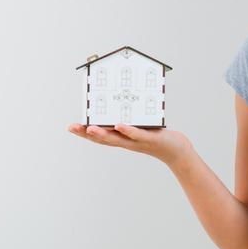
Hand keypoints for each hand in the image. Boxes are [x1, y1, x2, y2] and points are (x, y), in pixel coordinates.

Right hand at [67, 122, 192, 166]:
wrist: (176, 150)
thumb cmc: (157, 136)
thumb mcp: (141, 125)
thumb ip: (130, 117)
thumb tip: (120, 98)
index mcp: (122, 138)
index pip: (100, 137)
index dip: (85, 133)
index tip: (71, 127)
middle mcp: (126, 142)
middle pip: (103, 139)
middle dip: (86, 134)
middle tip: (72, 128)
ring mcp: (137, 142)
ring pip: (117, 139)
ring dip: (103, 134)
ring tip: (89, 129)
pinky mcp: (149, 139)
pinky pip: (137, 134)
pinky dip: (128, 130)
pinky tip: (119, 125)